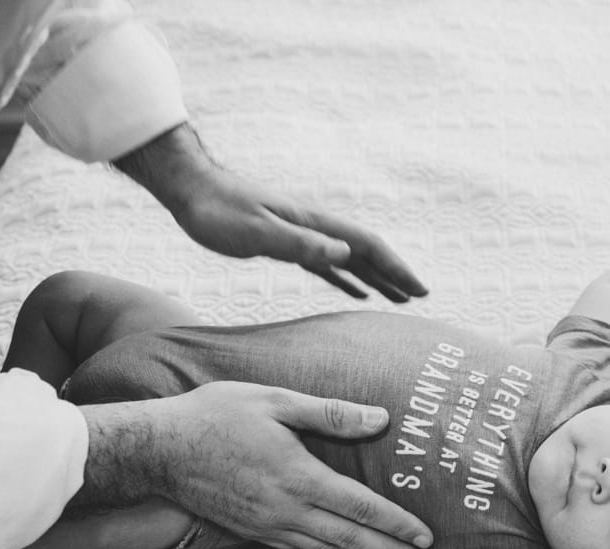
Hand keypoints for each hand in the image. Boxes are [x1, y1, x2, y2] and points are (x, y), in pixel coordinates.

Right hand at [80, 382, 431, 548]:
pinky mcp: (251, 530)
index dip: (396, 523)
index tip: (425, 536)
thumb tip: (380, 419)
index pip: (360, 507)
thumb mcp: (275, 401)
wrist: (157, 449)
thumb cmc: (216, 415)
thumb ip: (330, 414)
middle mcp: (286, 509)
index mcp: (298, 476)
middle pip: (350, 537)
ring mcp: (267, 525)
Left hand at [174, 169, 428, 302]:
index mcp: (314, 224)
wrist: (189, 188)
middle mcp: (314, 229)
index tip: (419, 289)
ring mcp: (302, 236)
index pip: (367, 246)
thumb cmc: (216, 210)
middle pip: (366, 253)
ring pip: (350, 260)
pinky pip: (327, 266)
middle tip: (421, 298)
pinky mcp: (286, 245)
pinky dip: (348, 280)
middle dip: (395, 274)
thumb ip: (299, 244)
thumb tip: (345, 255)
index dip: (396, 267)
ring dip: (376, 279)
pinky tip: (357, 293)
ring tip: (399, 300)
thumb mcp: (256, 231)